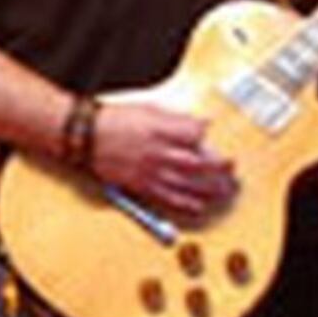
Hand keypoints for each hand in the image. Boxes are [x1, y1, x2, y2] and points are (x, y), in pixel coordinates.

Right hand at [90, 98, 235, 220]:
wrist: (85, 136)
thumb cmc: (114, 120)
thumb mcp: (148, 109)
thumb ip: (176, 118)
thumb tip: (201, 123)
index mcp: (160, 130)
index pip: (194, 135)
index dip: (209, 138)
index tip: (217, 139)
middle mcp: (158, 152)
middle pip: (197, 163)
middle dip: (219, 168)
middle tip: (232, 171)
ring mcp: (150, 171)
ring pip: (187, 183)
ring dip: (210, 189)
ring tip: (225, 192)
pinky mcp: (141, 185)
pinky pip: (167, 198)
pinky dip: (185, 204)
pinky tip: (199, 207)